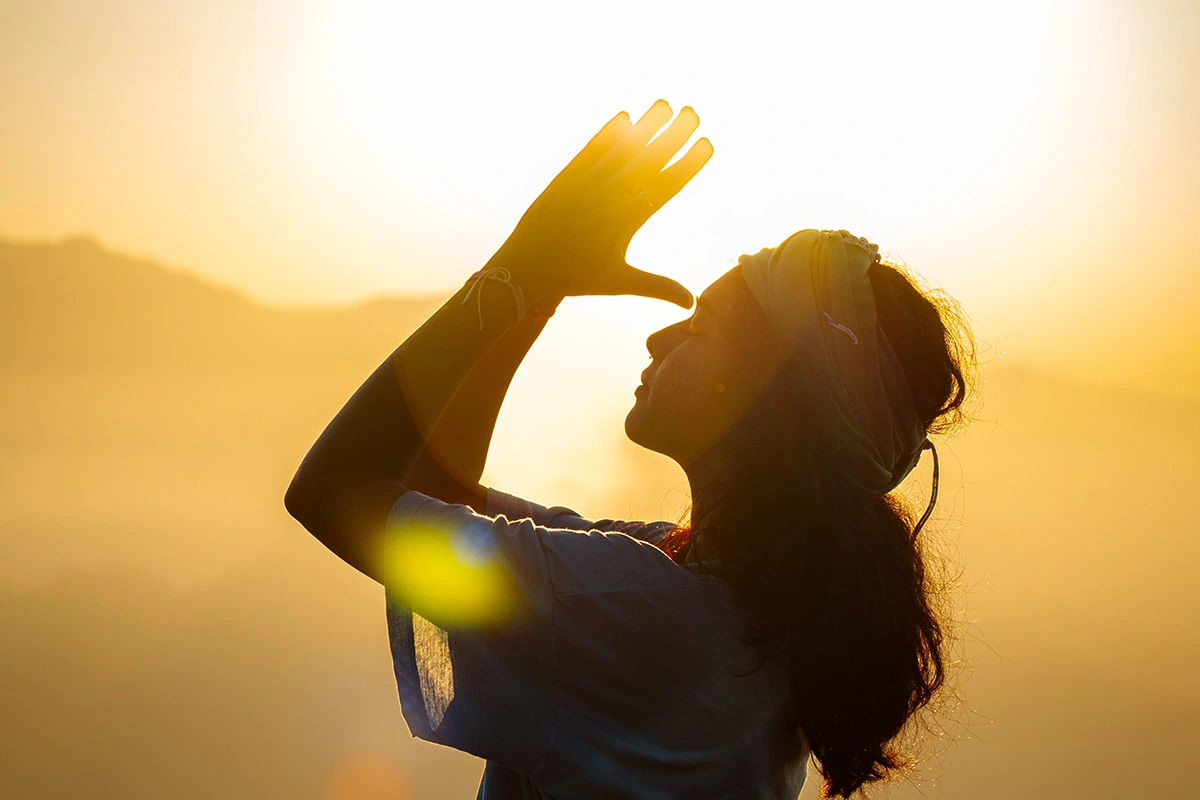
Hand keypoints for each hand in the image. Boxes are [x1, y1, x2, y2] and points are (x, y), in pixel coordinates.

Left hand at [493, 99, 712, 309]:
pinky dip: (608, 133)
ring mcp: (587, 181)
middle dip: (673, 134)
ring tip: (665, 105)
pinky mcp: (567, 176)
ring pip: (622, 147)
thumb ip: (657, 287)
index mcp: (627, 219)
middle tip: (693, 113)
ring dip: (645, 125)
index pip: (666, 185)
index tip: (706, 145)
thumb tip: (691, 305)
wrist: (527, 267)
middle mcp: (609, 195)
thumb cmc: (575, 277)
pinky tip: (624, 119)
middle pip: (648, 158)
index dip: (688, 163)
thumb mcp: (619, 281)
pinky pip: (592, 149)